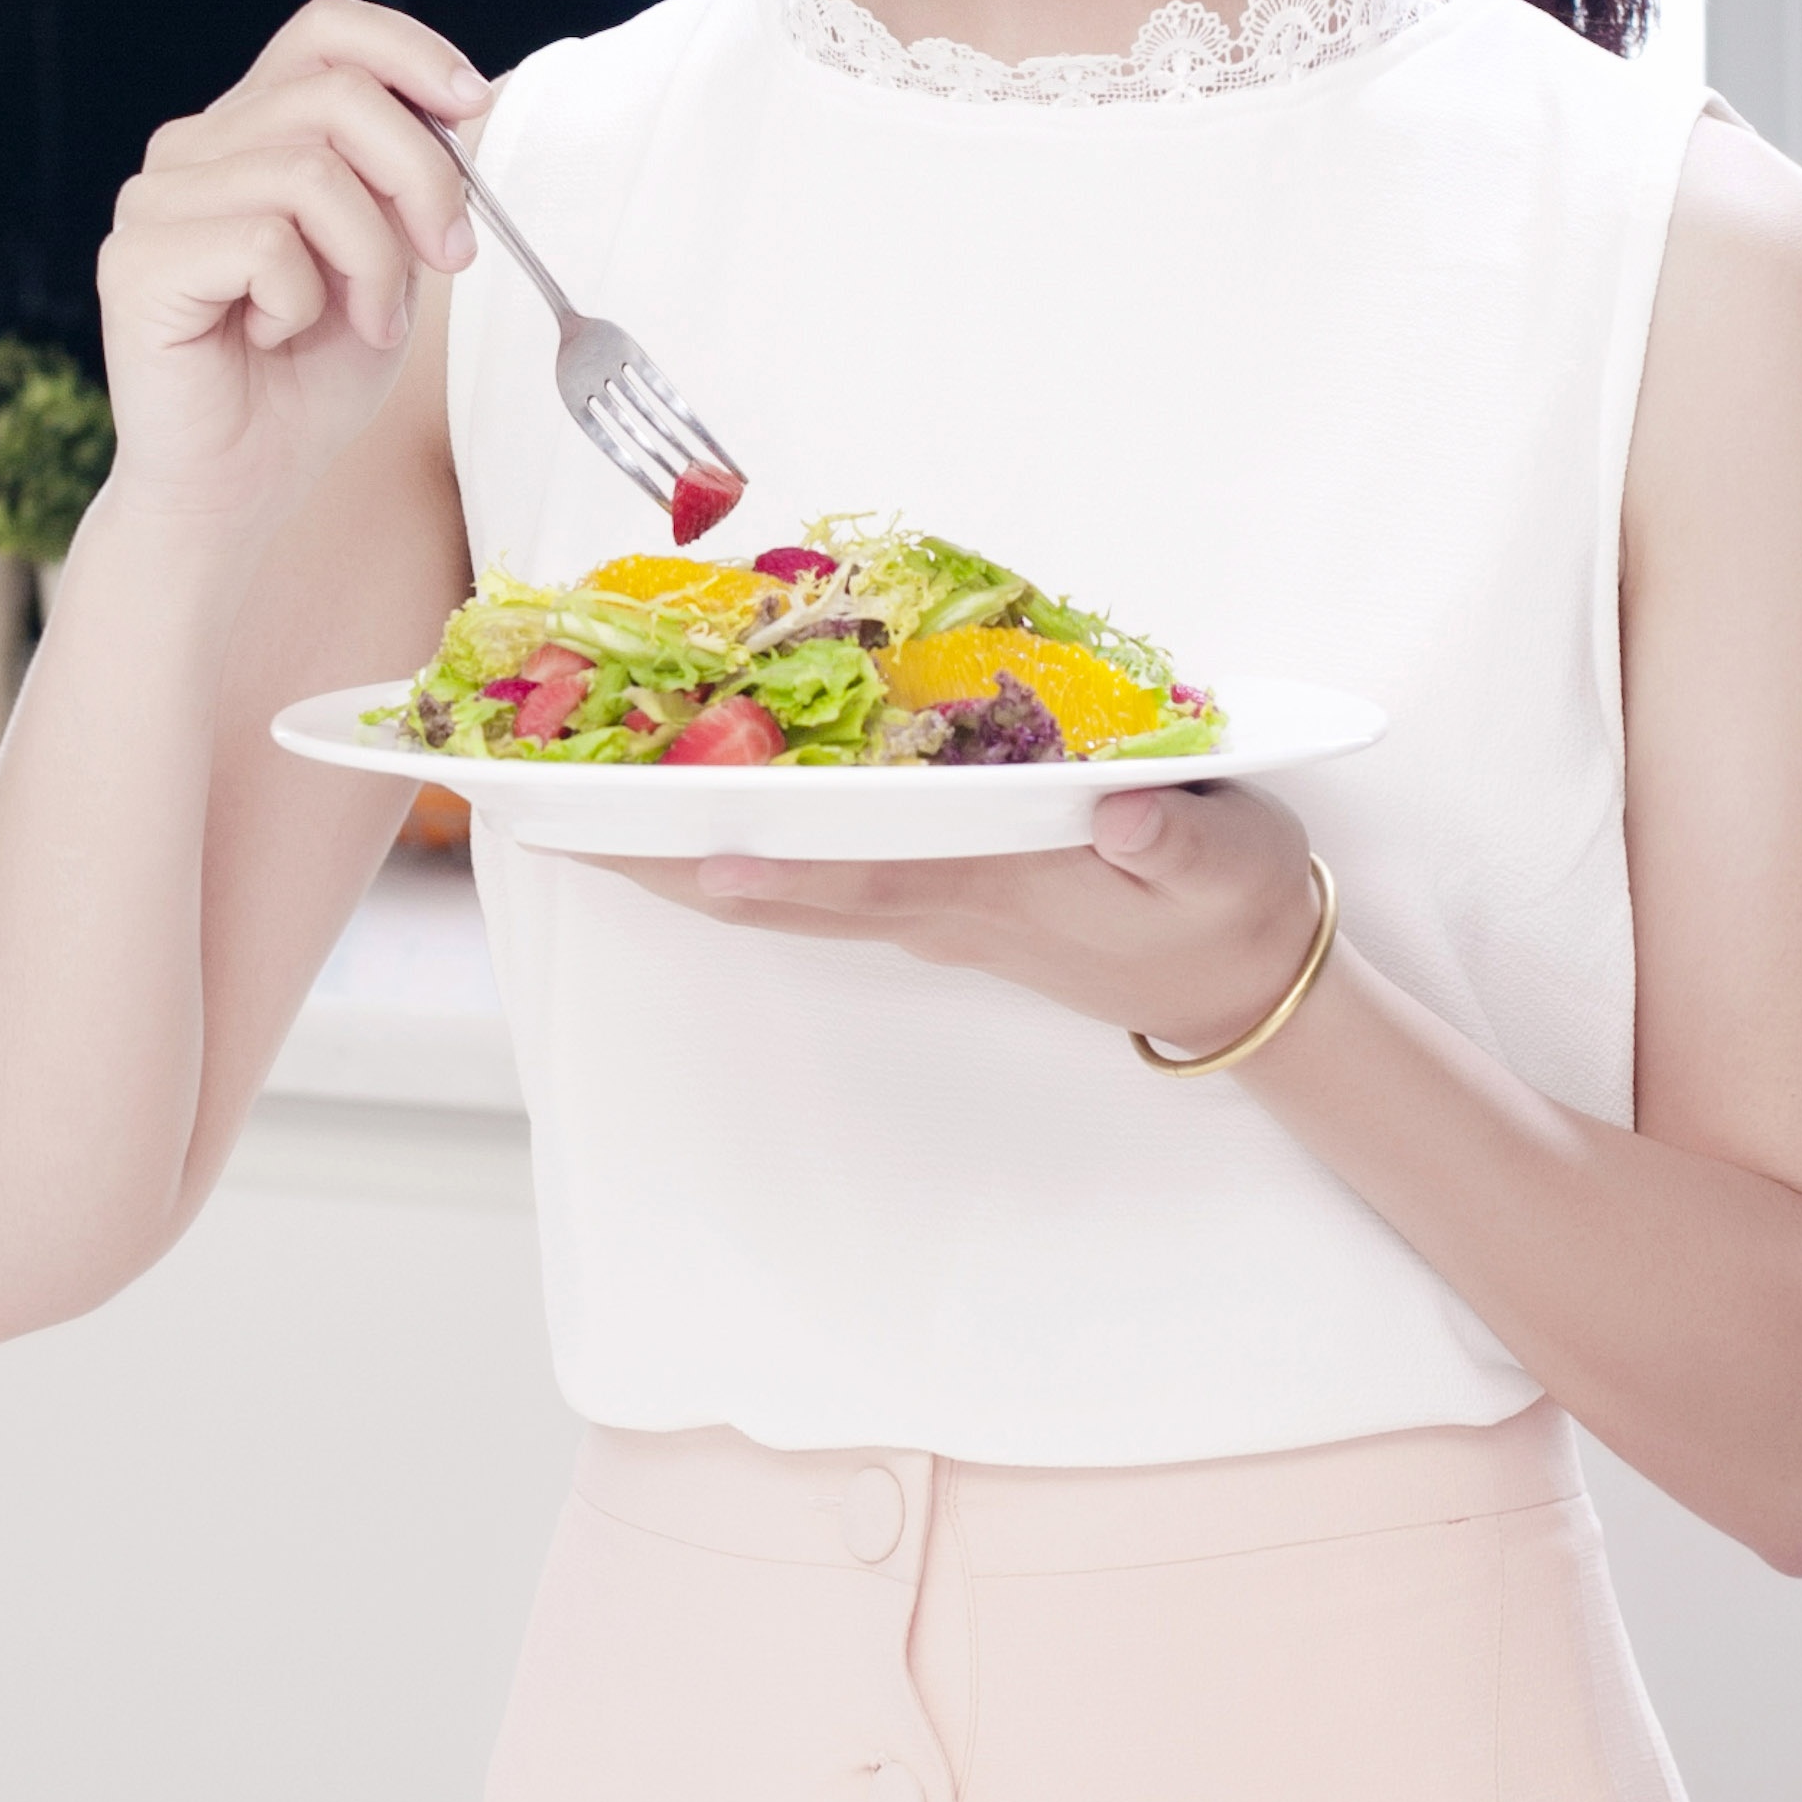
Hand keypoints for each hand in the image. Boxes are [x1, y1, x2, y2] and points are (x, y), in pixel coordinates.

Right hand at [92, 0, 485, 547]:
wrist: (238, 490)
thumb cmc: (305, 383)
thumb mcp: (386, 262)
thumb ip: (403, 182)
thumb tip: (464, 106)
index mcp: (247, 132)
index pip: (325, 33)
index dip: (409, 51)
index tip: (472, 106)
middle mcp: (191, 148)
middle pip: (338, 95)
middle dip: (423, 179)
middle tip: (448, 260)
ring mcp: (154, 200)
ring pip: (311, 171)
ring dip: (371, 260)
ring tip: (359, 322)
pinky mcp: (137, 260)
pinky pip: (265, 243)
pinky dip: (302, 302)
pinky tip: (272, 338)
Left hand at [627, 777, 1328, 1054]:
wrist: (1244, 985)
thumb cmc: (1227, 907)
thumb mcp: (1222, 865)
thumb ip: (1168, 841)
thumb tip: (1117, 817)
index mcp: (994, 888)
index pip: (866, 879)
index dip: (780, 865)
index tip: (689, 851)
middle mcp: (938, 905)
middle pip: (781, 890)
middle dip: (668, 862)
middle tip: (557, 824)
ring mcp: (929, 906)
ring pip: (784, 888)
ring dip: (682, 859)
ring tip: (583, 818)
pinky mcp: (938, 896)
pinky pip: (816, 877)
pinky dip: (744, 851)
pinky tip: (695, 822)